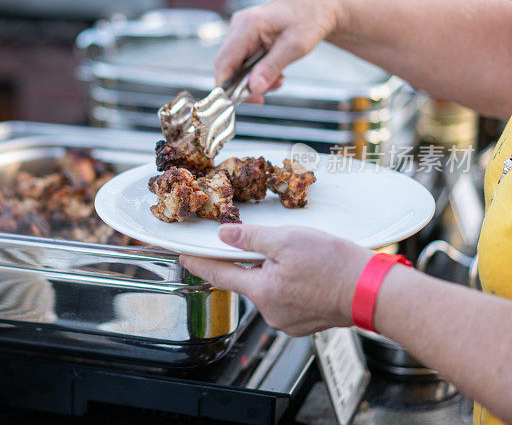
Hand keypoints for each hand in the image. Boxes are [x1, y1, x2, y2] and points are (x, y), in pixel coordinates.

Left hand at [180, 224, 370, 335]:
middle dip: (254, 262)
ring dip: (276, 273)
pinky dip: (292, 284)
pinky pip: (287, 299)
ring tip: (303, 259)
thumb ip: (250, 238)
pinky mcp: (305, 322)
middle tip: (277, 246)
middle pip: (248, 281)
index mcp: (262, 291)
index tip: (185, 257)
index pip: (219, 275)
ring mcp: (288, 321)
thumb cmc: (335, 265)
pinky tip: (310, 274)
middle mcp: (271, 312)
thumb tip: (224, 235)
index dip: (200, 263)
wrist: (373, 292)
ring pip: (269, 289)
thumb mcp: (287, 239)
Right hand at [215, 0, 344, 103]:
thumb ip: (272, 67)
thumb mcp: (295, 47)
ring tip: (276, 81)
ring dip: (253, 80)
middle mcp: (238, 26)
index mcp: (247, 25)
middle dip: (244, 85)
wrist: (316, 7)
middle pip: (228, 66)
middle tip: (264, 95)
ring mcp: (240, 32)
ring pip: (235, 67)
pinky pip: (243, 62)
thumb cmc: (309, 20)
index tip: (238, 101)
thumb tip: (253, 88)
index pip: (224, 62)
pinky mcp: (245, 38)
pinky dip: (256, 73)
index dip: (226, 86)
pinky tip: (274, 74)